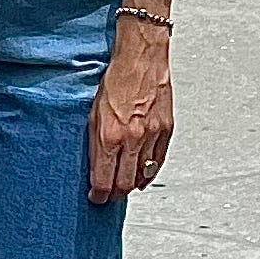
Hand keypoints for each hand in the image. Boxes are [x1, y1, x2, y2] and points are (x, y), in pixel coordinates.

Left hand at [89, 20, 173, 203]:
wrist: (141, 60)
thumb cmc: (116, 82)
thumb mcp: (94, 114)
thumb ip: (96, 143)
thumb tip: (97, 167)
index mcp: (110, 135)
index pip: (104, 179)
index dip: (99, 194)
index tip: (95, 198)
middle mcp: (132, 139)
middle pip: (124, 183)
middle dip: (114, 195)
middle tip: (108, 197)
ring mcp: (151, 136)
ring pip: (143, 176)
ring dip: (132, 186)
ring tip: (124, 188)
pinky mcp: (166, 130)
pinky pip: (158, 162)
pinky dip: (150, 174)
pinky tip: (143, 178)